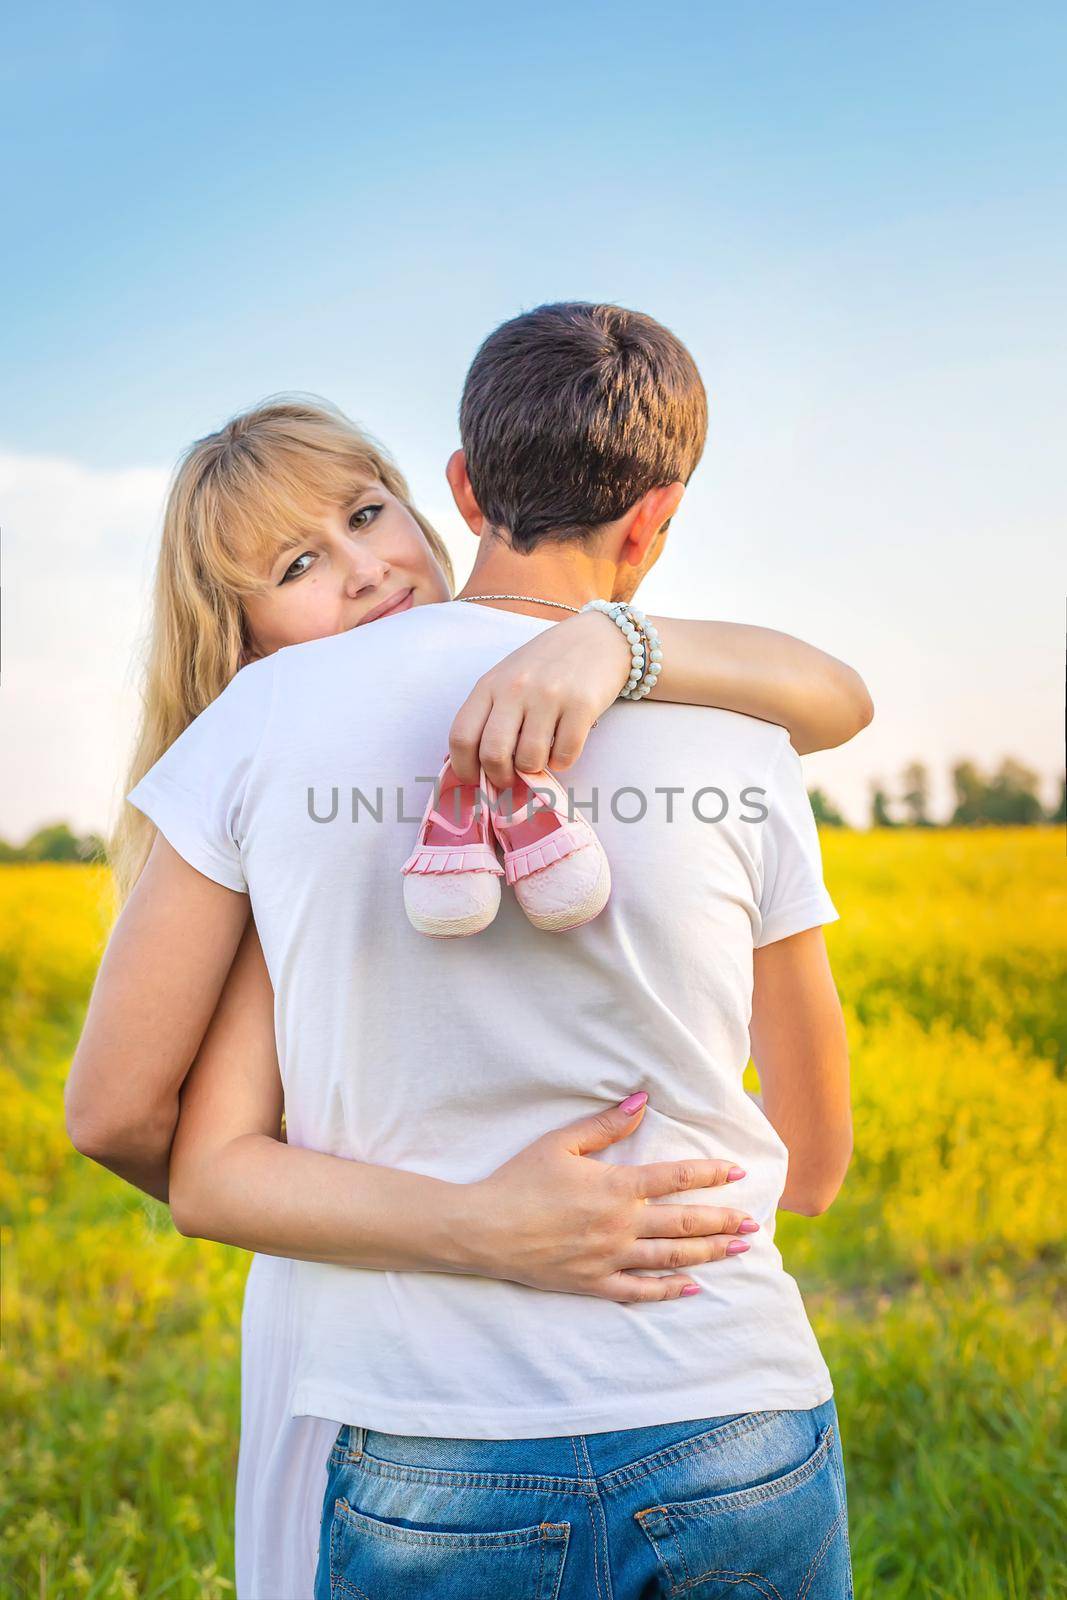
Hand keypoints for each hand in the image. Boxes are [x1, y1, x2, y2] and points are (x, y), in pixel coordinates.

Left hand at [448, 610, 633, 786]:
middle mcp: (515, 688)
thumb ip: (491, 714)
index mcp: (490, 684)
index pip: (461, 736)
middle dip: (500, 778)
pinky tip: (563, 749)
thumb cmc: (546, 664)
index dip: (464, 768)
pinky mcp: (582, 705)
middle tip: (510, 779)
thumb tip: (480, 767)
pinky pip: (564, 755)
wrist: (597, 638)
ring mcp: (549, 696)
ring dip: (534, 770)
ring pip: (529, 760)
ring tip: (540, 757)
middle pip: (493, 754)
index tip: (476, 780)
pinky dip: (562, 763)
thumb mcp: (508, 679)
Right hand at [457, 1096, 756, 1302]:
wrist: (481, 1230)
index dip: (710, 1174)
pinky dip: (670, 1290)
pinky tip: (694, 1287)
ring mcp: (609, 1258)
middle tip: (752, 1222)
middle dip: (722, 1221)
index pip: (676, 1178)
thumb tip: (642, 1102)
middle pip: (684, 1222)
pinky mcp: (594, 1284)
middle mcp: (621, 1225)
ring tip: (738, 1250)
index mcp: (615, 1186)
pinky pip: (641, 1291)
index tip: (738, 1172)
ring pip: (671, 1257)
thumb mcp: (560, 1143)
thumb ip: (605, 1125)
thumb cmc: (518, 1180)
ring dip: (709, 1253)